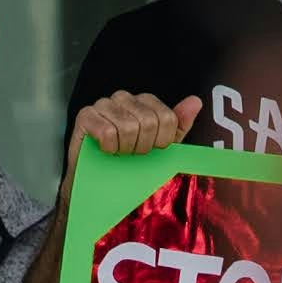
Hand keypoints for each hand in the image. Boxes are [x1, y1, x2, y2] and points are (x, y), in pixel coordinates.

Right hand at [71, 91, 200, 157]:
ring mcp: (103, 104)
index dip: (162, 141)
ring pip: (128, 127)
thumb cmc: (130, 162)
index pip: (166, 117)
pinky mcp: (86, 115)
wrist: (100, 184)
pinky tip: (105, 150)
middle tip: (133, 153)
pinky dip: (109, 148)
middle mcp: (124, 98)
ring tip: (119, 152)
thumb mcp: (160, 146)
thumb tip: (195, 102)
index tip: (151, 150)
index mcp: (144, 102)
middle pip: (148, 121)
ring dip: (125, 148)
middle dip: (143, 146)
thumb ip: (178, 124)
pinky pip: (107, 132)